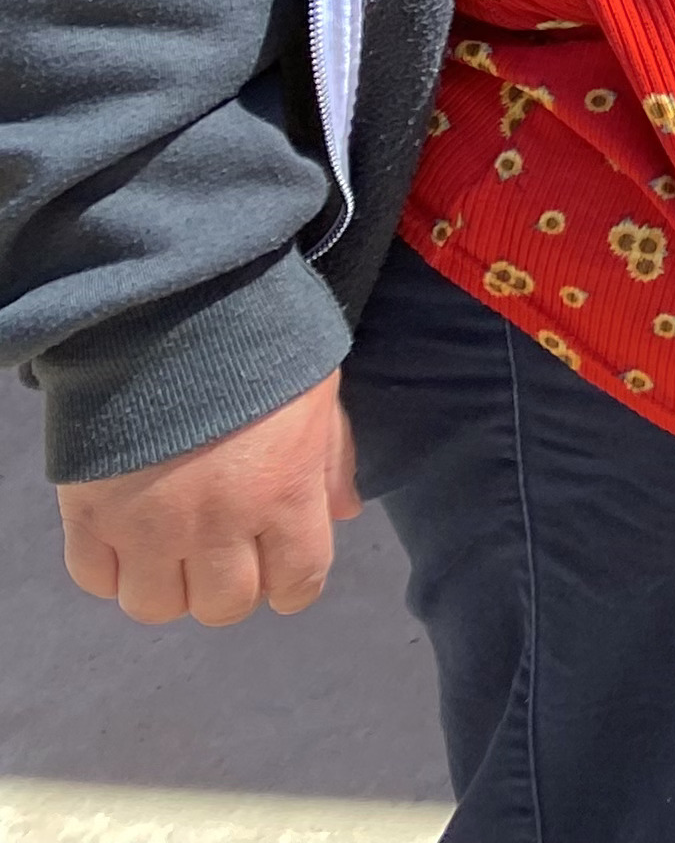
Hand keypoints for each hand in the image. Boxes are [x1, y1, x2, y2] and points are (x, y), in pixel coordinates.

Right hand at [57, 372, 359, 626]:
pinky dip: (111, 569)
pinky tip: (127, 537)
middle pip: (224, 606)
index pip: (298, 582)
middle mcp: (217, 523)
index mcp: (284, 492)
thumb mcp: (317, 394)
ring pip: (156, 605)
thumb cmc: (259, 343)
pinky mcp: (89, 513)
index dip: (293, 582)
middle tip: (227, 550)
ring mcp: (148, 524)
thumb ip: (332, 460)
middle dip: (231, 585)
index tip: (283, 566)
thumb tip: (344, 514)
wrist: (170, 309)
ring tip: (174, 547)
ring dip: (169, 584)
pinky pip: (95, 579)